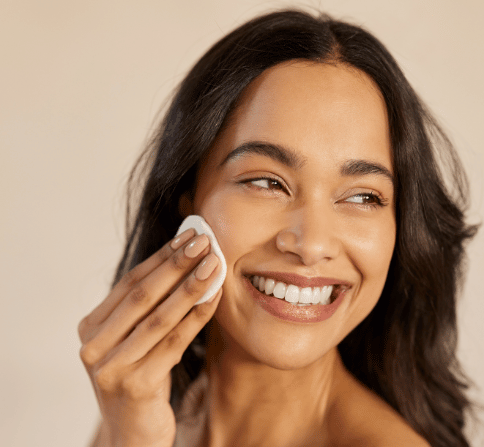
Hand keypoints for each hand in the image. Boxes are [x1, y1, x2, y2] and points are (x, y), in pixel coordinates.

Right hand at [79, 229, 221, 446]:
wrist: (134, 435)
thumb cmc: (142, 379)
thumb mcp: (136, 341)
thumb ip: (148, 308)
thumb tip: (184, 255)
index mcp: (91, 328)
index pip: (130, 283)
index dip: (162, 257)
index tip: (190, 233)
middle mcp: (94, 346)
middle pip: (143, 295)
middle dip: (177, 265)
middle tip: (206, 241)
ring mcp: (112, 367)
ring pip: (160, 317)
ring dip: (191, 287)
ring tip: (215, 264)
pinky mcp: (136, 385)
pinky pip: (174, 342)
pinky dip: (197, 317)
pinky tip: (215, 299)